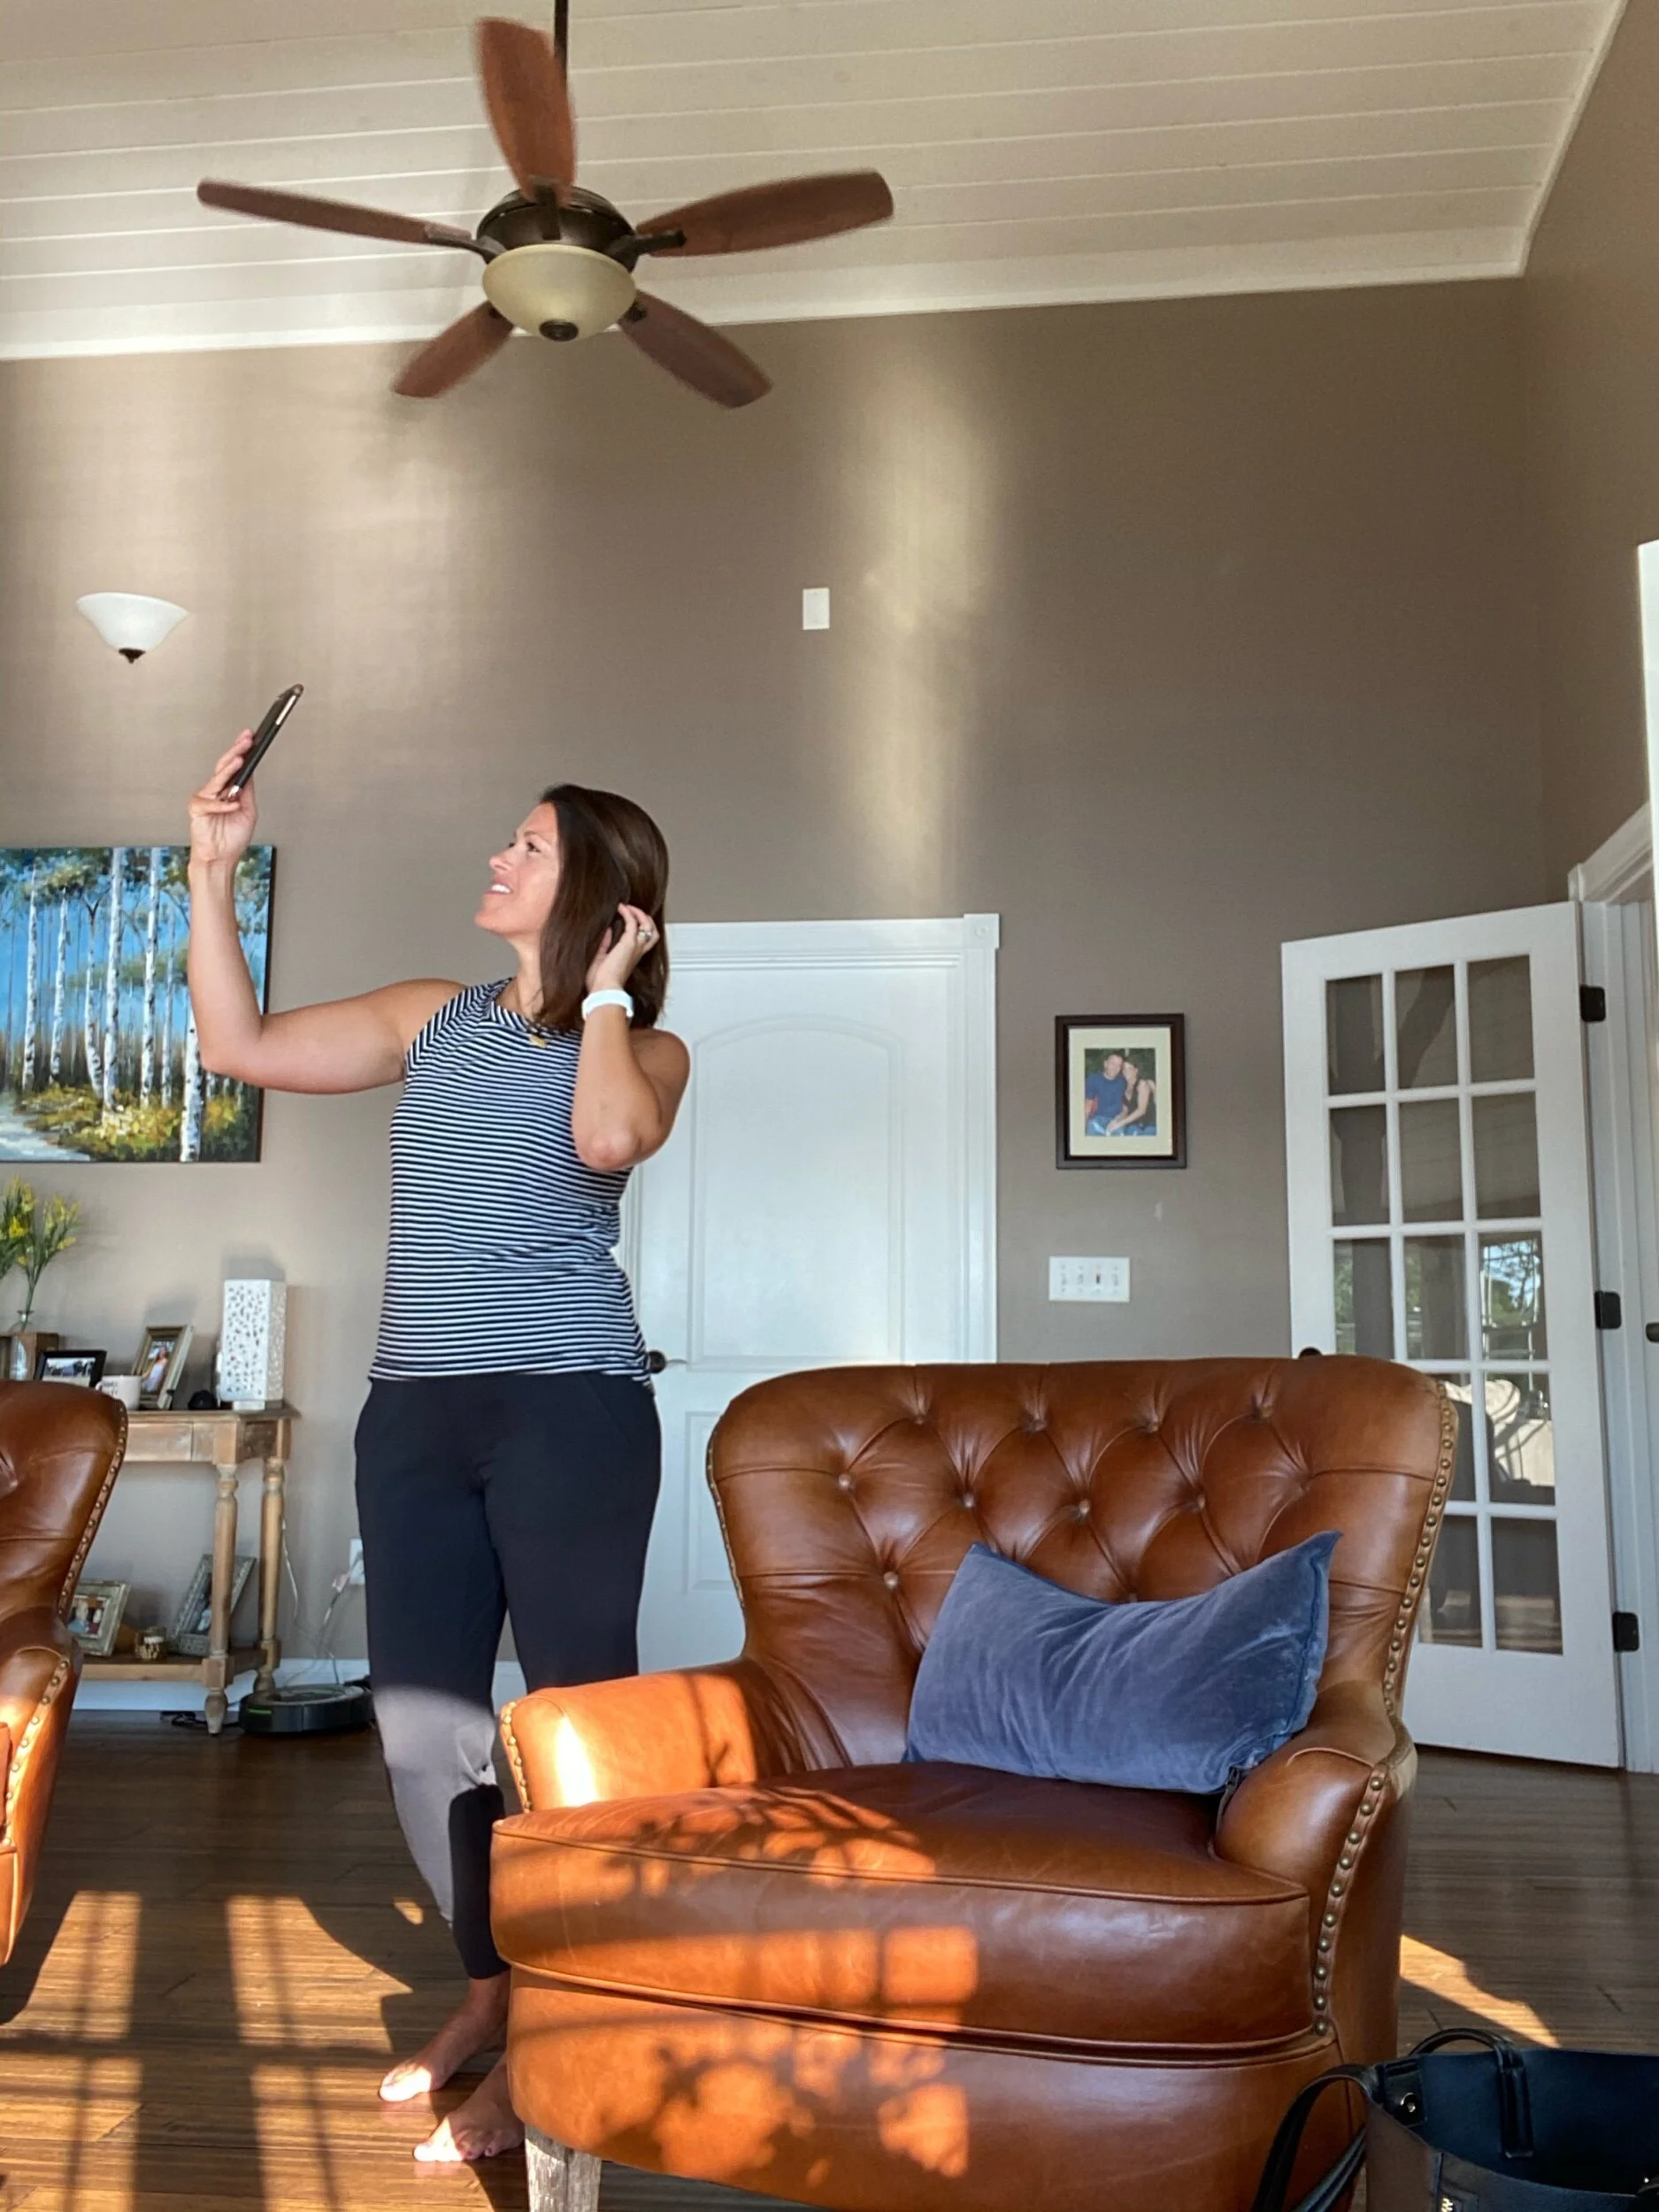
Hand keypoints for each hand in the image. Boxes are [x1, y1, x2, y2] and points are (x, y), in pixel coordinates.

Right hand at [189, 734, 257, 869]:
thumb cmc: (231, 837)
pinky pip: (210, 804)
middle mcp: (215, 791)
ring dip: (228, 769)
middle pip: (224, 766)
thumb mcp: (248, 810)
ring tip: (239, 759)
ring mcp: (204, 799)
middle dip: (236, 751)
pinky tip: (233, 804)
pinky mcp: (196, 810)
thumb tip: (251, 770)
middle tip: (246, 740)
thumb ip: (247, 791)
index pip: (233, 765)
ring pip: (216, 780)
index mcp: (227, 789)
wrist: (221, 858)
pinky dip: (222, 805)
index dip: (241, 750)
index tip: (251, 736)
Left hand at [585, 904, 658, 993]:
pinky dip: (628, 913)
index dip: (640, 930)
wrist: (604, 989)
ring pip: (648, 926)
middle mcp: (637, 952)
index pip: (643, 942)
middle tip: (635, 912)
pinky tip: (621, 908)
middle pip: (653, 933)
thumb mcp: (601, 959)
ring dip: (640, 914)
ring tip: (629, 907)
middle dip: (646, 920)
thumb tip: (607, 931)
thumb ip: (605, 945)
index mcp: (632, 958)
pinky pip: (633, 922)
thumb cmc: (601, 982)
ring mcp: (635, 947)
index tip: (628, 921)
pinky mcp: (629, 943)